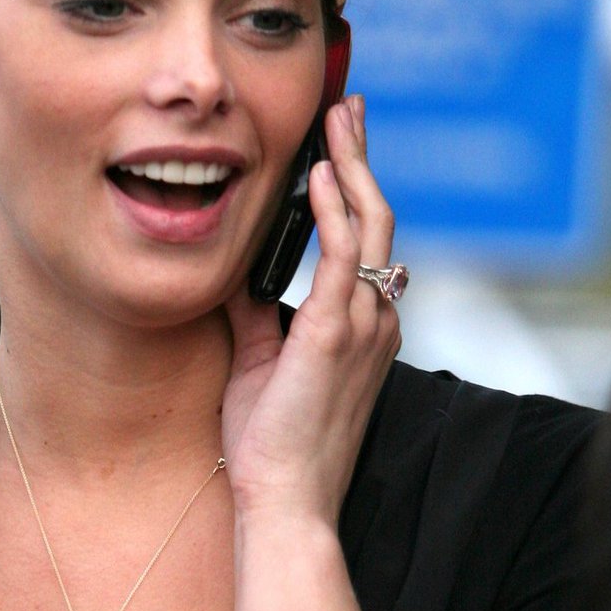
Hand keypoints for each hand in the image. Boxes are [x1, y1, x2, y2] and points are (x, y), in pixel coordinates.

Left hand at [223, 95, 400, 526]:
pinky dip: (332, 210)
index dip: (352, 188)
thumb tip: (235, 271)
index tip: (335, 147)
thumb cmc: (272, 447)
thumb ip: (255, 315)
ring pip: (369, 226)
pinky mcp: (334, 336)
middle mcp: (373, 320)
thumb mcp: (259, 364)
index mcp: (361, 327)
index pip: (362, 242)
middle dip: (360, 158)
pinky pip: (341, 257)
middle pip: (376, 219)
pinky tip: (318, 175)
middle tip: (345, 109)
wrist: (283, 501)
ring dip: (352, 167)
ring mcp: (360, 326)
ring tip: (336, 120)